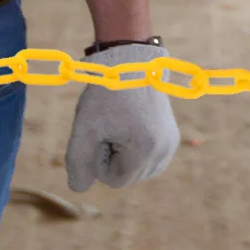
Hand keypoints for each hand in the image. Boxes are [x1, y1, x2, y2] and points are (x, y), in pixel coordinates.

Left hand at [64, 43, 180, 191]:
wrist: (131, 61)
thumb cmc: (107, 93)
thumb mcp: (85, 128)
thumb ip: (77, 163)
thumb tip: (78, 188)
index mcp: (146, 151)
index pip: (114, 180)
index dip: (100, 158)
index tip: (101, 130)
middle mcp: (165, 151)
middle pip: (128, 177)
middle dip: (114, 156)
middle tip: (112, 124)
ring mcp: (171, 144)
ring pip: (138, 170)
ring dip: (124, 153)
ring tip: (121, 123)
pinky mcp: (172, 136)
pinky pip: (149, 159)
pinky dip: (136, 149)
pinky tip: (131, 126)